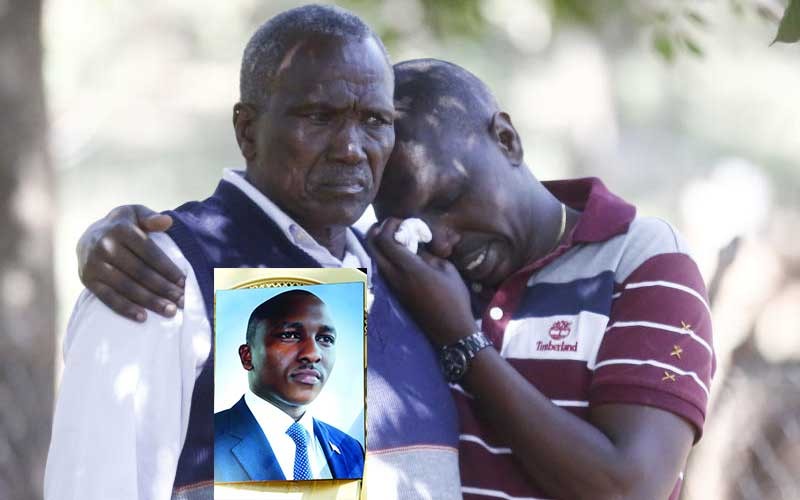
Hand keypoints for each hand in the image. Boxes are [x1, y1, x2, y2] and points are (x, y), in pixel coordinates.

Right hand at [77, 204, 185, 321]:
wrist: (88, 236)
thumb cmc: (121, 226)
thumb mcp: (135, 214)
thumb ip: (151, 218)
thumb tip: (168, 221)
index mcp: (121, 229)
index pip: (150, 253)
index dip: (168, 269)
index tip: (184, 283)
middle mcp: (105, 246)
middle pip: (140, 272)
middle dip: (164, 288)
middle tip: (182, 301)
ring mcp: (94, 264)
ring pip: (127, 287)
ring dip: (150, 301)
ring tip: (170, 311)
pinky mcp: (87, 280)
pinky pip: (108, 298)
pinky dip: (126, 309)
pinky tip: (143, 318)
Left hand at [368, 218, 474, 345]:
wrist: (450, 330)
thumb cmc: (454, 298)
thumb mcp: (446, 268)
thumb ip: (427, 254)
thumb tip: (414, 245)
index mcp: (408, 268)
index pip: (384, 239)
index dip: (389, 225)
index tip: (401, 221)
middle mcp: (394, 276)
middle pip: (371, 247)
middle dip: (377, 231)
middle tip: (392, 225)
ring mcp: (392, 286)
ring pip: (374, 258)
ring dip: (380, 243)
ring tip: (396, 237)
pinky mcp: (394, 293)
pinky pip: (382, 268)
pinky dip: (385, 256)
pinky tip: (400, 253)